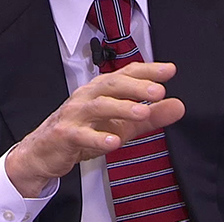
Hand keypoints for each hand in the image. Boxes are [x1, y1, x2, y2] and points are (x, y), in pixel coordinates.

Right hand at [4, 61, 184, 196]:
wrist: (45, 151)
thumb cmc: (83, 132)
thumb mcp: (123, 124)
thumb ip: (151, 116)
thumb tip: (178, 106)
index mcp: (103, 90)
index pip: (127, 73)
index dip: (148, 71)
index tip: (169, 71)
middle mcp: (88, 97)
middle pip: (113, 84)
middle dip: (136, 86)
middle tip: (158, 91)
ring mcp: (75, 114)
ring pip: (99, 106)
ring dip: (122, 108)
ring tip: (142, 112)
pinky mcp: (65, 135)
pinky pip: (82, 134)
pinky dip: (98, 138)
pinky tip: (114, 142)